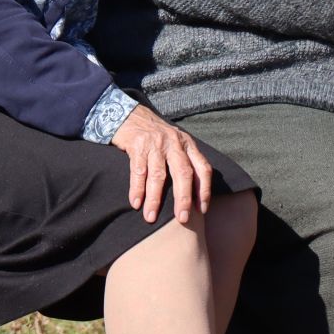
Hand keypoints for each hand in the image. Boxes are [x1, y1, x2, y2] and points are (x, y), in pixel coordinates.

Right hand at [110, 105, 213, 224]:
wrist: (129, 115)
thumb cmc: (154, 135)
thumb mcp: (175, 142)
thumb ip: (185, 160)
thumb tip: (194, 193)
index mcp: (187, 144)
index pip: (203, 169)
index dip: (204, 190)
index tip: (201, 210)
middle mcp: (174, 143)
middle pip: (183, 174)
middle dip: (183, 198)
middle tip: (181, 219)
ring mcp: (155, 143)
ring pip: (158, 175)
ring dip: (154, 199)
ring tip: (150, 217)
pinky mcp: (137, 145)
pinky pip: (138, 171)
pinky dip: (137, 189)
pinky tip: (135, 203)